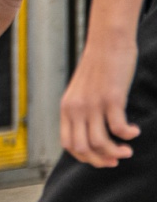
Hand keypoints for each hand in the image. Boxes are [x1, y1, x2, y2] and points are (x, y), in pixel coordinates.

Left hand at [62, 35, 140, 166]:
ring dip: (115, 152)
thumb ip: (82, 108)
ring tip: (127, 150)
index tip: (101, 159)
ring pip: (99, 142)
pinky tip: (135, 131)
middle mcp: (76, 109)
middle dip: (100, 160)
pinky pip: (118, 127)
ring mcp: (92, 104)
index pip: (68, 144)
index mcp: (67, 108)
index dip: (85, 157)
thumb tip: (92, 128)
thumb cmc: (99, 65)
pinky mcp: (111, 98)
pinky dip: (128, 135)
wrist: (107, 42)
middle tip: (116, 160)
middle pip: (82, 148)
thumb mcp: (82, 90)